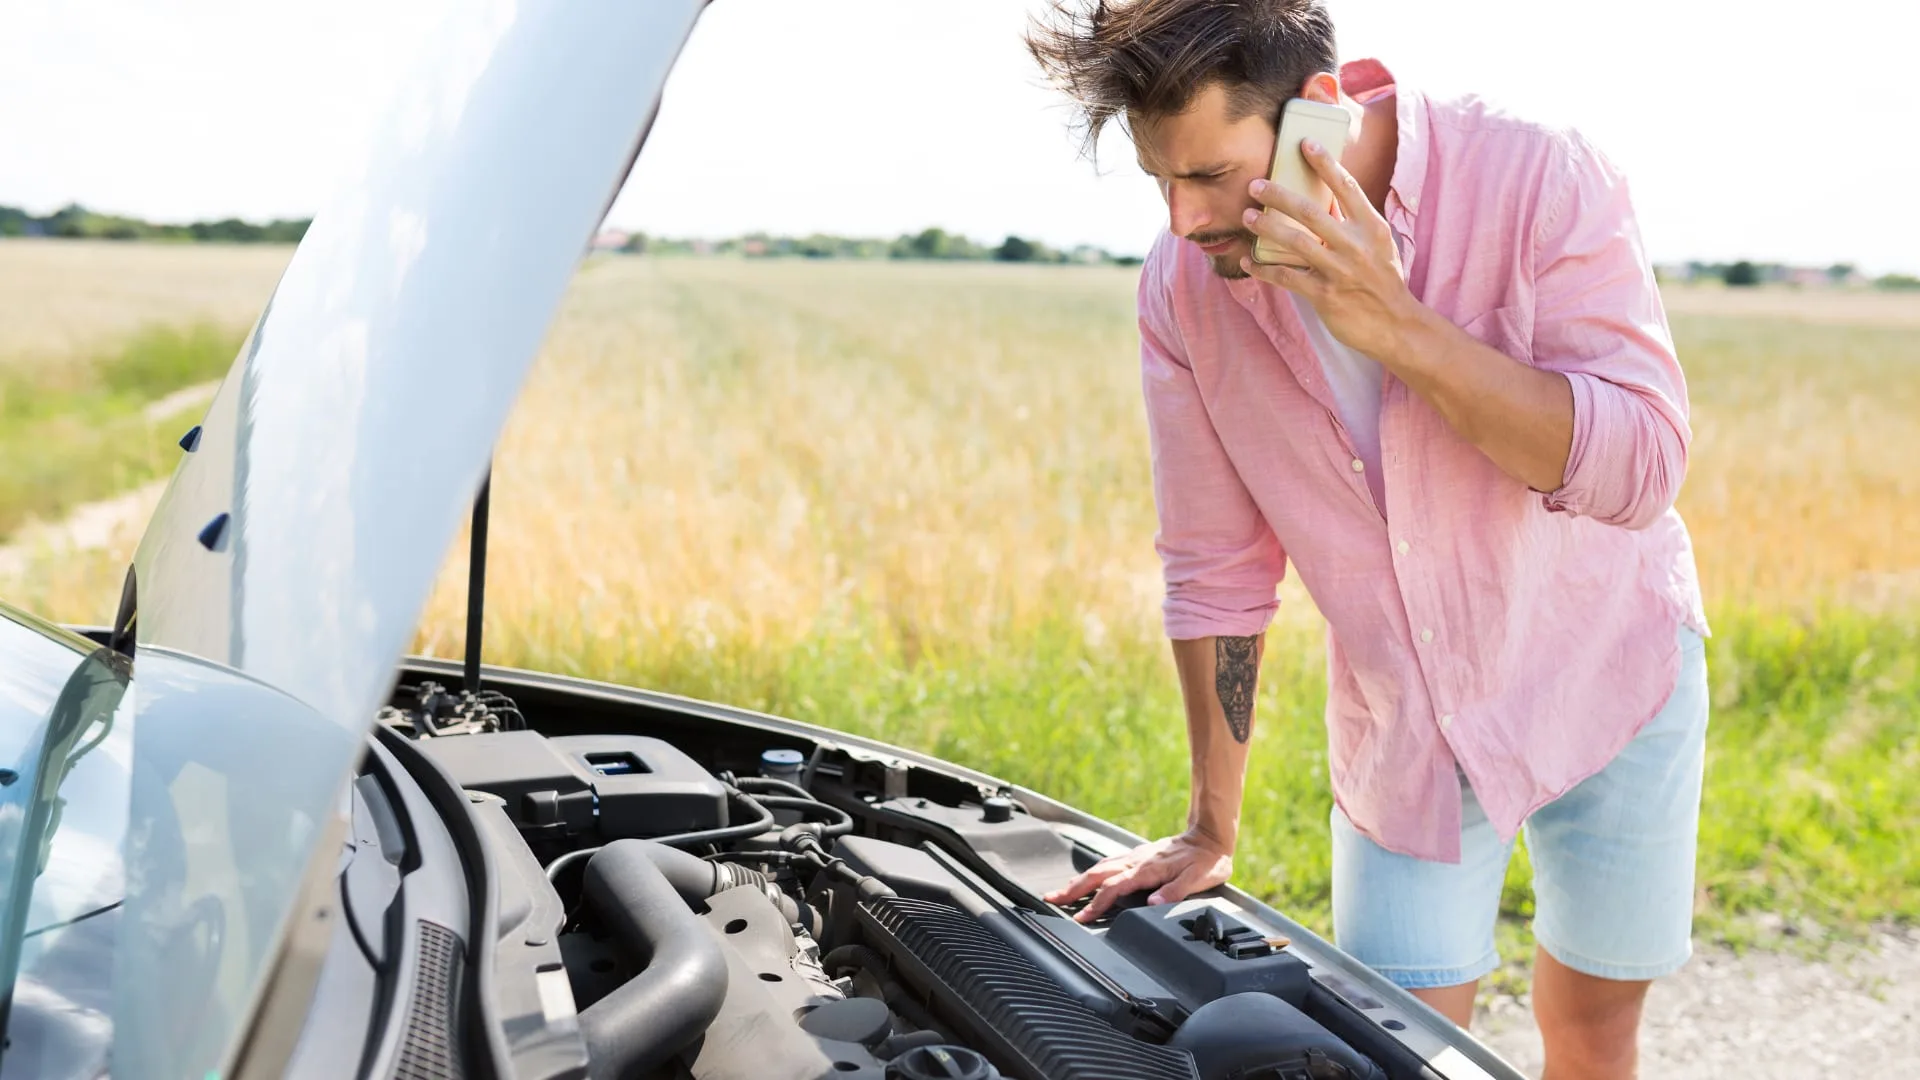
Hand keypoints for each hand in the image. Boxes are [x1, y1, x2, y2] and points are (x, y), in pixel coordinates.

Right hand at [1043, 831, 1233, 923]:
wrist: (1210, 836)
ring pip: (1099, 867)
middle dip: (1072, 888)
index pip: (1113, 888)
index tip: (1080, 917)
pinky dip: (1092, 871)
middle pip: (1097, 875)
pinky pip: (1108, 862)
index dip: (1095, 904)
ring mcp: (1135, 856)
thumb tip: (1152, 904)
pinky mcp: (1138, 854)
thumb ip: (1174, 892)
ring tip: (1062, 891)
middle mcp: (1137, 861)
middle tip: (1052, 899)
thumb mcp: (1198, 879)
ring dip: (1078, 880)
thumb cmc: (1207, 860)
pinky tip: (1089, 877)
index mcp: (1147, 869)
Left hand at [1239, 138, 1424, 361]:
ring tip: (1247, 217)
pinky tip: (1248, 262)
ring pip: (1295, 242)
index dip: (1325, 163)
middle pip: (1311, 211)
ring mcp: (1339, 270)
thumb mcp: (1379, 245)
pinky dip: (1264, 270)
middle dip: (1279, 195)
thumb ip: (1355, 223)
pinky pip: (1286, 278)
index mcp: (1372, 227)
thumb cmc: (1383, 280)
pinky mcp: (1324, 295)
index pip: (1347, 187)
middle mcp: (1356, 245)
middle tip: (1255, 185)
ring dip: (1267, 227)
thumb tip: (1326, 198)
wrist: (1395, 325)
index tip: (1304, 143)